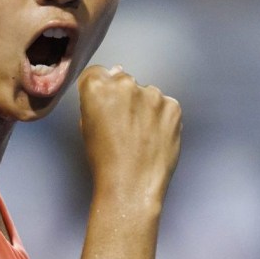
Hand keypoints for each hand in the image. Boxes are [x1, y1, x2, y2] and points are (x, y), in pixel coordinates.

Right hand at [77, 65, 181, 205]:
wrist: (132, 186)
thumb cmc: (105, 161)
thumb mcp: (86, 127)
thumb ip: (96, 101)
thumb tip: (112, 79)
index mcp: (98, 87)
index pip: (98, 73)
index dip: (100, 90)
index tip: (104, 105)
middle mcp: (126, 84)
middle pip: (123, 81)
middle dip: (123, 97)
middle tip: (124, 124)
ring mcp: (153, 95)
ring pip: (147, 94)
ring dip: (144, 107)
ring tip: (141, 135)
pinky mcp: (173, 107)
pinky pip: (165, 106)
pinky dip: (161, 118)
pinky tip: (154, 137)